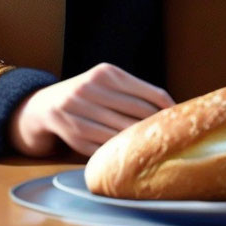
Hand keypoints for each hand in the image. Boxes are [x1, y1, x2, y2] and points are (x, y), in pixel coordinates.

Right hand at [7, 62, 174, 156]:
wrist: (46, 105)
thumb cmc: (88, 94)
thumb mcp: (106, 82)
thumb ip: (133, 91)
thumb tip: (171, 108)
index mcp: (106, 73)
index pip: (149, 93)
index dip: (168, 108)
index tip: (179, 118)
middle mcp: (92, 89)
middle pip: (139, 113)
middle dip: (156, 125)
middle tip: (171, 135)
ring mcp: (82, 111)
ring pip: (124, 130)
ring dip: (141, 140)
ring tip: (155, 145)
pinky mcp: (76, 133)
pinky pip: (108, 144)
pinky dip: (122, 149)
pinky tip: (131, 152)